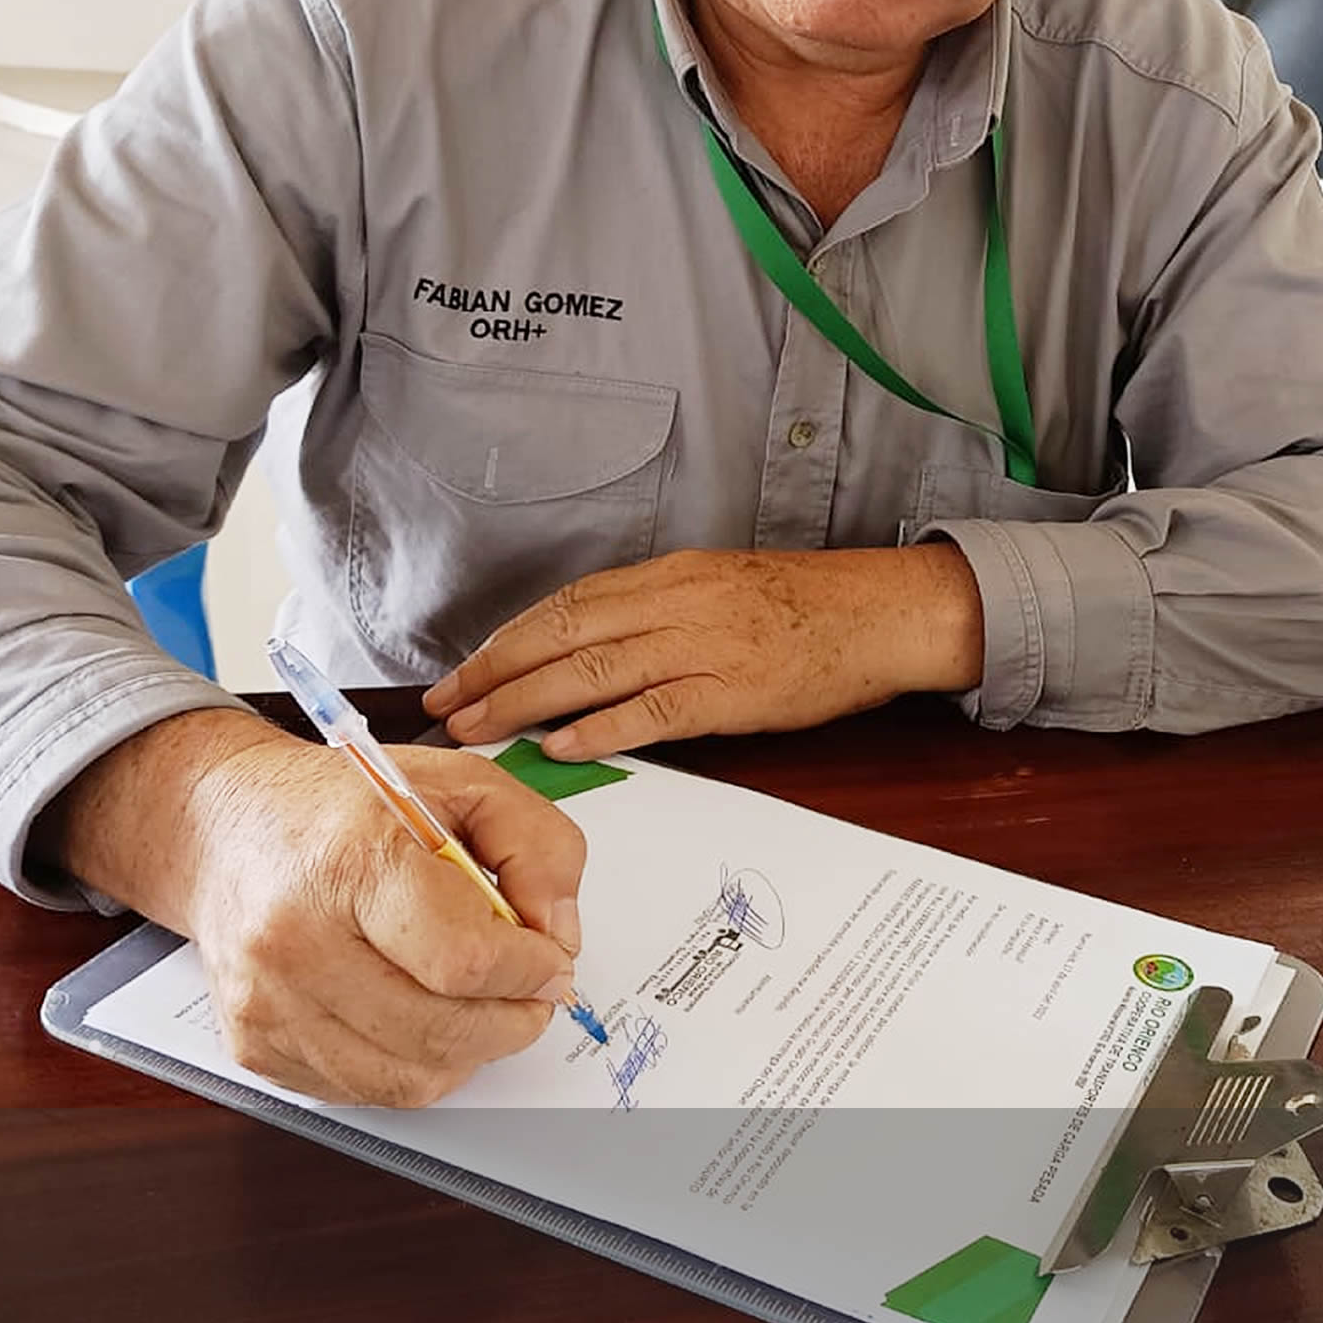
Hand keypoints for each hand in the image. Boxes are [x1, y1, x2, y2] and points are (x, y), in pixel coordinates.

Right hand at [37, 711, 586, 1106]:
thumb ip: (536, 843)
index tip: (551, 958)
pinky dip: (414, 1065)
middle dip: (514, 1019)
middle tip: (534, 990)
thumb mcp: (460, 780)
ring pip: (410, 1080)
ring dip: (470, 1051)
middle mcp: (296, 940)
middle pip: (442, 1032)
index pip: (463, 959)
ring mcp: (269, 1005)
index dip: (529, 970)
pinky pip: (366, 1092)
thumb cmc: (345, 804)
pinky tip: (419, 1011)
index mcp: (351, 861)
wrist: (225, 828)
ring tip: (481, 1000)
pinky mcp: (255, 1048)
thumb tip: (559, 934)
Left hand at [422, 545, 983, 761]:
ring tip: (479, 728)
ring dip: (524, 701)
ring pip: (591, 670)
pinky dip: (599, 728)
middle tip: (445, 704)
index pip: (565, 605)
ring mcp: (699, 647)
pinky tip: (558, 745)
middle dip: (495, 671)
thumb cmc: (804, 604)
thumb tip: (590, 647)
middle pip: (562, 634)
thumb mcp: (718, 586)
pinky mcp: (728, 692)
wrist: (877, 612)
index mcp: (668, 576)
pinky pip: (650, 710)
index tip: (464, 669)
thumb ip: (655, 611)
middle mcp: (673, 604)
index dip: (507, 639)